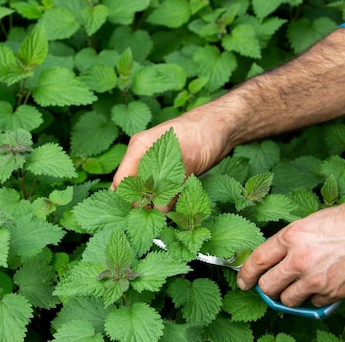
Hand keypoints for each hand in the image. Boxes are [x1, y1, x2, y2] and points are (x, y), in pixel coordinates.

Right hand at [111, 107, 233, 209]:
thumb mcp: (188, 161)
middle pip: (132, 185)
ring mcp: (154, 162)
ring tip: (161, 217)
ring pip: (145, 188)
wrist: (222, 125)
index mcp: (139, 148)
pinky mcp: (167, 169)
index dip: (129, 198)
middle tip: (151, 220)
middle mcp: (143, 155)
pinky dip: (163, 197)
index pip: (122, 179)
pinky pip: (158, 187)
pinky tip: (170, 208)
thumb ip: (171, 185)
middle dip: (139, 203)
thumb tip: (160, 210)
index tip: (141, 214)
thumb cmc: (204, 133)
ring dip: (152, 202)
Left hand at [237, 199, 344, 306]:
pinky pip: (313, 303)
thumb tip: (274, 256)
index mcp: (289, 238)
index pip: (257, 261)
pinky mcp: (331, 292)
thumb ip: (287, 241)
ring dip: (288, 296)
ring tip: (295, 287)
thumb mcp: (306, 224)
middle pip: (268, 285)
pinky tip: (318, 286)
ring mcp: (315, 279)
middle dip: (266, 288)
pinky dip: (313, 298)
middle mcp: (299, 260)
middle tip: (269, 286)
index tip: (243, 281)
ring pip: (287, 300)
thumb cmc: (341, 223)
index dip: (246, 274)